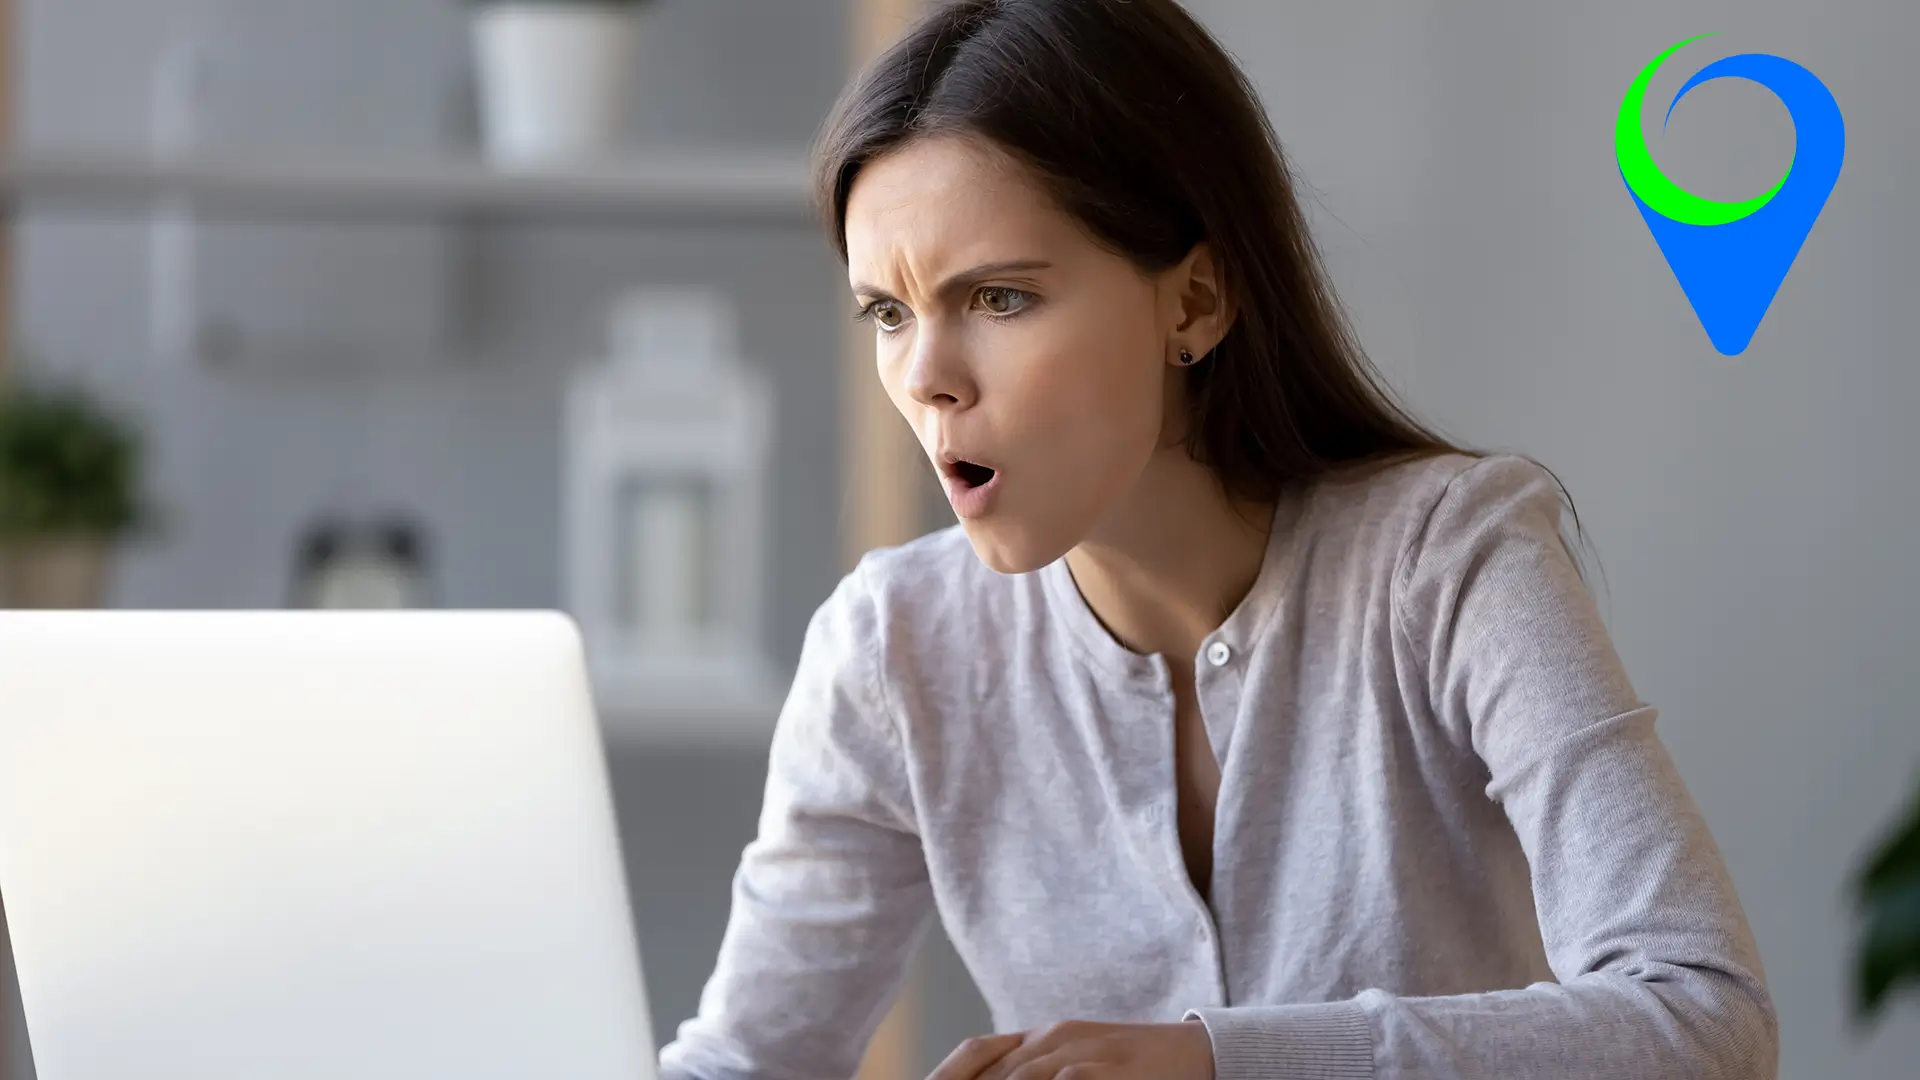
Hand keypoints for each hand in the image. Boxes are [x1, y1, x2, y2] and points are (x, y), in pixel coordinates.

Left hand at [925, 1019, 1214, 1079]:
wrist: (1195, 1052)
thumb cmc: (1132, 1067)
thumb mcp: (1077, 1060)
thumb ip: (1034, 1069)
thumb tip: (996, 1076)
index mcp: (1043, 1035)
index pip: (978, 1050)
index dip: (946, 1073)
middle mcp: (1055, 1038)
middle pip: (993, 1071)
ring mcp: (1082, 1052)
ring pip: (1021, 1077)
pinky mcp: (1109, 1069)